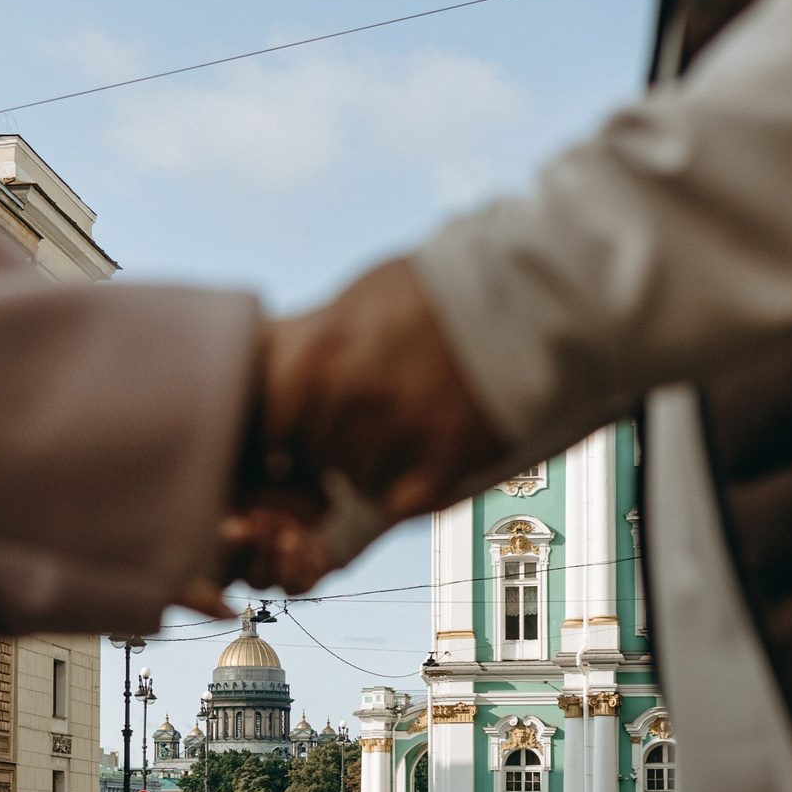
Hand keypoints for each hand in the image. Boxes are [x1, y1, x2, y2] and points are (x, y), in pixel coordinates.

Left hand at [264, 257, 511, 523]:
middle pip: (310, 457)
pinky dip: (404, 487)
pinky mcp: (444, 462)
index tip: (287, 432)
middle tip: (363, 419)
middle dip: (325, 448)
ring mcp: (397, 433)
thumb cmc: (436, 290)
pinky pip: (398, 502)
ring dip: (369, 465)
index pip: (261, 426)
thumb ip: (305, 341)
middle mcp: (350, 397)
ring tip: (402, 425)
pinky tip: (423, 451)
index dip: (274, 436)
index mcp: (316, 354)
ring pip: (354, 481)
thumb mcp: (357, 298)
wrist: (531, 294)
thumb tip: (264, 368)